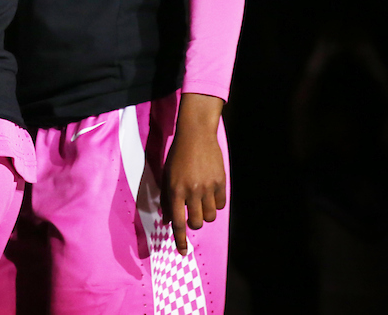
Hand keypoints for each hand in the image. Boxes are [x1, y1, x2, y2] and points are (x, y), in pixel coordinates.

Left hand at [161, 93, 225, 255]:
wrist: (195, 135)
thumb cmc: (177, 156)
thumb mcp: (167, 176)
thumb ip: (167, 198)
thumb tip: (167, 220)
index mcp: (175, 190)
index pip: (177, 221)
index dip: (180, 239)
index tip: (182, 252)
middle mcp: (192, 191)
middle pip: (197, 222)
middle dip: (194, 222)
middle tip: (192, 212)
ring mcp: (208, 187)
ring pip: (211, 216)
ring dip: (206, 213)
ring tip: (201, 200)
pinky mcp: (221, 183)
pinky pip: (221, 205)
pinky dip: (216, 203)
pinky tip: (210, 192)